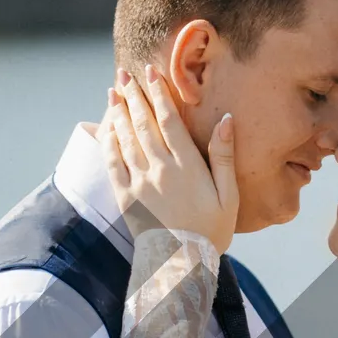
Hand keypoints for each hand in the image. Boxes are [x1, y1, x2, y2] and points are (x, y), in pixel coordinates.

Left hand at [101, 66, 237, 253]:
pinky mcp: (125, 196)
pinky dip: (108, 140)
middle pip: (143, 123)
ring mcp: (138, 182)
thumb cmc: (210, 231)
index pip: (169, 120)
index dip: (158, 93)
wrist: (179, 264)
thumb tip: (226, 120)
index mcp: (186, 166)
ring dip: (119, 112)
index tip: (151, 73)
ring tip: (113, 91)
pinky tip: (108, 127)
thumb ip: (224, 157)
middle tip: (125, 73)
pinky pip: (112, 162)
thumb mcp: (229, 196)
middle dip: (134, 95)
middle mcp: (159, 169)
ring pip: (125, 138)